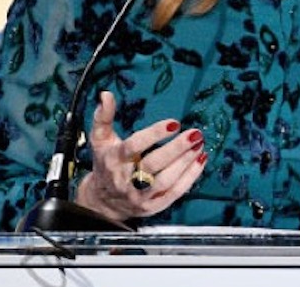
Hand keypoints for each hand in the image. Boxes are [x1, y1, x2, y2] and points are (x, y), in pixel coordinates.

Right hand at [74, 90, 207, 221]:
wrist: (103, 201)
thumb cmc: (105, 163)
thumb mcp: (99, 139)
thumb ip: (103, 116)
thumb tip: (105, 94)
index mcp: (114, 160)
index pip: (134, 147)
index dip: (154, 135)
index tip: (174, 123)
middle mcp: (126, 180)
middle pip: (153, 165)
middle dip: (176, 149)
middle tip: (194, 134)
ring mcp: (140, 195)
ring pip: (166, 181)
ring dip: (185, 162)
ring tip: (199, 145)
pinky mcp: (153, 206)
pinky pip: (175, 193)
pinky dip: (190, 177)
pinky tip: (200, 160)